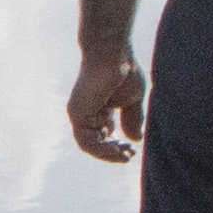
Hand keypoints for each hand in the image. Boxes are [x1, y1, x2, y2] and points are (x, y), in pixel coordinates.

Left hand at [69, 44, 145, 164]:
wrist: (113, 54)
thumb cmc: (124, 71)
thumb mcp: (132, 100)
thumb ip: (132, 119)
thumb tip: (135, 139)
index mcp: (99, 112)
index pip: (103, 137)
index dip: (116, 147)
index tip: (132, 152)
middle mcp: (86, 115)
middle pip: (95, 144)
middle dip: (112, 153)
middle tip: (128, 157)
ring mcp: (79, 115)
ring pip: (89, 145)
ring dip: (107, 154)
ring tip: (123, 155)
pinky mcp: (77, 114)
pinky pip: (85, 139)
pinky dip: (100, 148)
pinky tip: (115, 148)